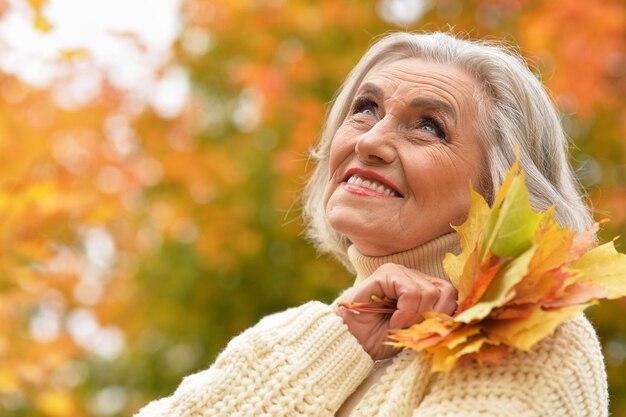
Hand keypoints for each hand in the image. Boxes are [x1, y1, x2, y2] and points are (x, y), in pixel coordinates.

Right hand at [333, 263, 456, 360]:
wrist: (351, 342)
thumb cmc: (381, 338)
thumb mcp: (417, 331)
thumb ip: (435, 320)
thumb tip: (461, 318)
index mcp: (423, 287)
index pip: (452, 294)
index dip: (446, 315)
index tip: (430, 332)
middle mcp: (413, 276)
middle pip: (445, 292)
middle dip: (431, 317)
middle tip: (412, 330)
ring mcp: (399, 272)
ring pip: (429, 292)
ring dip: (416, 317)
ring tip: (399, 326)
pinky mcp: (386, 274)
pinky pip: (411, 292)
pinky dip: (406, 312)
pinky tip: (393, 321)